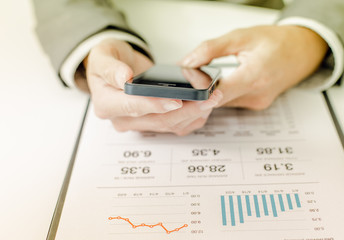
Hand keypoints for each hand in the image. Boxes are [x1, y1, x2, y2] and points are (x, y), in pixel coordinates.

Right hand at [84, 39, 222, 134]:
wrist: (117, 66)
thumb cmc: (109, 60)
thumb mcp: (103, 56)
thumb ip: (111, 68)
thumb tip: (124, 78)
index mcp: (106, 104)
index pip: (132, 107)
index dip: (155, 105)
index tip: (176, 101)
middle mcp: (122, 119)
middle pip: (157, 120)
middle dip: (186, 110)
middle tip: (208, 98)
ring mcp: (139, 124)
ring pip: (170, 125)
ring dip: (194, 114)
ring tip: (213, 98)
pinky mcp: (153, 123)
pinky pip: (175, 126)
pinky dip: (192, 118)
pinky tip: (205, 106)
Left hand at [181, 25, 327, 108]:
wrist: (303, 51)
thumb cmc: (278, 42)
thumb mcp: (242, 36)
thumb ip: (211, 49)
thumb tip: (187, 62)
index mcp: (256, 76)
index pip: (219, 93)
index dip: (198, 90)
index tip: (184, 82)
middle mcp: (257, 95)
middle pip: (217, 101)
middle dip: (199, 92)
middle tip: (187, 80)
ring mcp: (256, 103)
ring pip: (222, 103)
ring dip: (209, 93)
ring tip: (202, 78)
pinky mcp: (255, 105)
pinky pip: (231, 102)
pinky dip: (221, 94)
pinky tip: (218, 83)